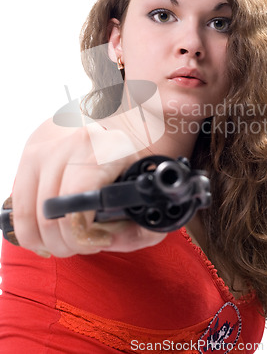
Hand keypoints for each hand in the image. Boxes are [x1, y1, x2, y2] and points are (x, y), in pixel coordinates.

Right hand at [11, 119, 165, 257]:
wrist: (125, 119)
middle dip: (66, 242)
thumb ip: (142, 225)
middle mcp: (75, 142)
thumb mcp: (150, 192)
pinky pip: (19, 203)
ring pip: (29, 212)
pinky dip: (30, 227)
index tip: (100, 240)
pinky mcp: (32, 152)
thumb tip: (110, 242)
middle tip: (84, 244)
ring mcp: (49, 145)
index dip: (83, 233)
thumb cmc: (135, 160)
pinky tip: (48, 232)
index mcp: (109, 148)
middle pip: (50, 212)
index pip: (77, 198)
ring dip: (46, 239)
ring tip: (67, 240)